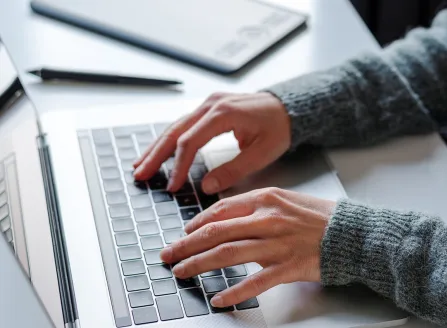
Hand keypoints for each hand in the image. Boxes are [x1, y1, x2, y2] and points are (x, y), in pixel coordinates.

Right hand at [133, 92, 290, 193]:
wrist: (289, 107)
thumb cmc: (279, 128)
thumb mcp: (263, 152)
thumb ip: (235, 170)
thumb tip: (207, 186)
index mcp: (224, 113)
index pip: (191, 141)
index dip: (178, 166)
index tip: (172, 186)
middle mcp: (212, 104)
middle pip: (175, 131)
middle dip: (156, 155)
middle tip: (140, 175)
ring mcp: (209, 103)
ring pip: (175, 126)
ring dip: (157, 147)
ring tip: (141, 166)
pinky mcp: (209, 108)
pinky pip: (184, 124)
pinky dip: (169, 140)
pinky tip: (158, 152)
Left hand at [159, 187, 335, 307]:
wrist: (354, 233)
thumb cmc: (324, 218)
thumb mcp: (289, 200)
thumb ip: (259, 207)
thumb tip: (229, 217)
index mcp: (267, 198)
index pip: (220, 210)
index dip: (196, 224)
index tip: (184, 234)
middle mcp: (268, 218)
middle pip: (216, 232)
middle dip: (186, 245)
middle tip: (168, 255)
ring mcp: (277, 243)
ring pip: (227, 253)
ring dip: (199, 264)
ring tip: (182, 273)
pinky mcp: (288, 266)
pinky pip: (255, 281)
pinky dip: (234, 291)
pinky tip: (219, 298)